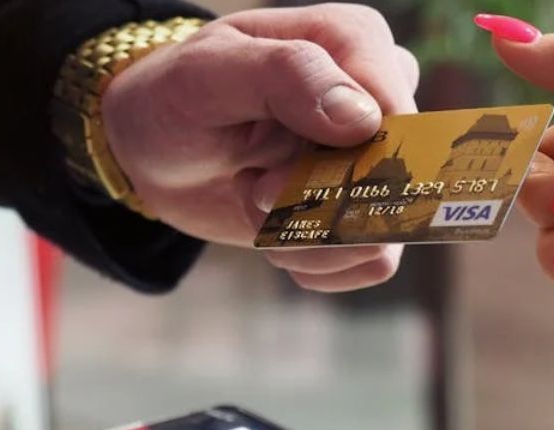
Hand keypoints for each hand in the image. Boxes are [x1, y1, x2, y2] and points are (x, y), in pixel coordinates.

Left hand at [103, 4, 418, 291]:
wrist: (158, 152)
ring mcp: (376, 158)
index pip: (396, 119)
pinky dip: (316, 261)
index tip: (267, 177)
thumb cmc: (178, 97)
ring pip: (385, 231)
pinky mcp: (364, 210)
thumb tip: (361, 119)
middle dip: (314, 206)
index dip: (340, 166)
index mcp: (355, 42)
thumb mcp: (207, 75)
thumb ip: (285, 76)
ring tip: (256, 204)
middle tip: (252, 189)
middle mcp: (380, 97)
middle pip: (394, 181)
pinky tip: (275, 233)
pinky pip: (374, 261)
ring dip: (308, 239)